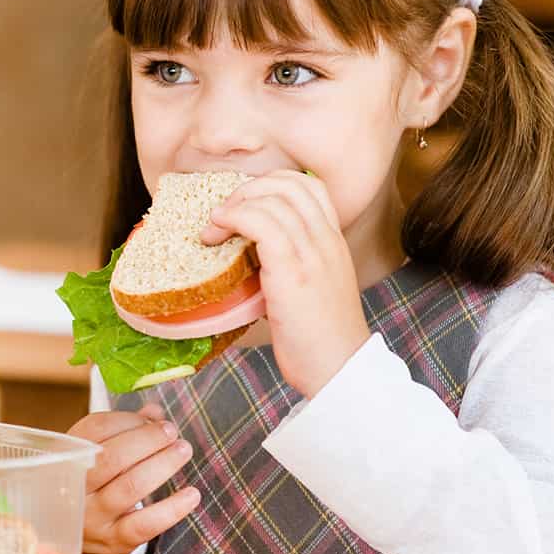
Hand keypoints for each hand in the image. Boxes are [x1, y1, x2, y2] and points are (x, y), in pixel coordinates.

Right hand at [68, 403, 200, 553]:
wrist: (68, 532)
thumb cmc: (89, 482)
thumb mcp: (95, 452)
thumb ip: (124, 429)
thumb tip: (156, 414)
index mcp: (67, 455)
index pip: (96, 428)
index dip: (129, 419)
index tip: (152, 419)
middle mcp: (75, 486)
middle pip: (111, 457)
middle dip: (147, 439)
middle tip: (171, 431)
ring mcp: (93, 516)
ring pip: (130, 487)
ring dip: (162, 465)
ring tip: (183, 450)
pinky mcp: (113, 540)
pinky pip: (144, 524)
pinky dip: (172, 509)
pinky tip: (192, 494)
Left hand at [201, 170, 370, 397]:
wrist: (339, 370)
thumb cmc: (320, 339)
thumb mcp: (313, 290)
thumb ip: (293, 264)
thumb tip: (251, 253)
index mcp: (334, 242)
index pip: (310, 187)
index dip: (272, 185)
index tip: (246, 206)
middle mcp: (327, 240)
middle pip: (289, 183)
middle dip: (249, 189)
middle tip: (225, 214)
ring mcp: (312, 253)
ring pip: (272, 198)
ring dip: (234, 204)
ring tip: (214, 227)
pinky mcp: (293, 270)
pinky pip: (261, 222)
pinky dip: (233, 218)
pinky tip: (217, 234)